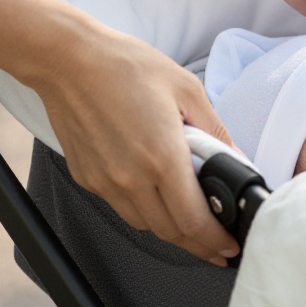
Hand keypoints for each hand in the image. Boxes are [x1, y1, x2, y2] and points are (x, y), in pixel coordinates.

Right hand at [22, 23, 238, 266]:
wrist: (68, 60)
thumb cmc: (125, 66)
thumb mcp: (186, 89)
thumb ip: (215, 130)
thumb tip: (236, 158)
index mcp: (162, 157)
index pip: (193, 221)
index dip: (215, 241)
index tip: (228, 246)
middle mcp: (132, 178)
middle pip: (170, 232)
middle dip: (198, 244)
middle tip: (215, 243)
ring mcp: (106, 182)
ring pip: (145, 225)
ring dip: (170, 229)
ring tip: (189, 219)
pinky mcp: (87, 178)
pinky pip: (121, 207)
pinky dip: (143, 210)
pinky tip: (155, 194)